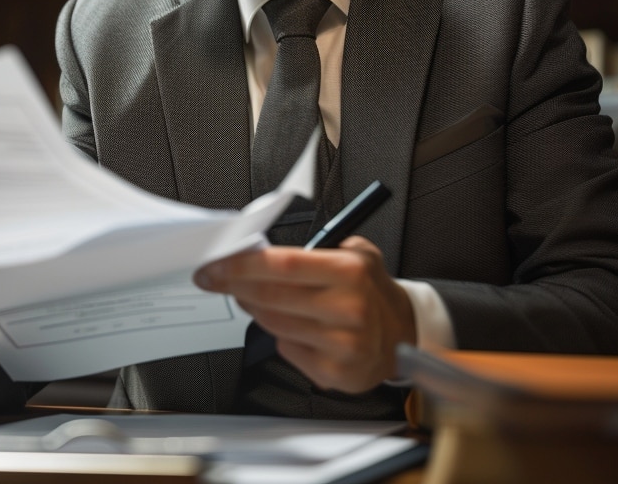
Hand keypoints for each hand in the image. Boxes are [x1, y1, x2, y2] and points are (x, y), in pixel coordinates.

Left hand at [194, 236, 415, 391]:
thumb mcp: (355, 253)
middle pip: (270, 296)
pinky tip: (288, 324)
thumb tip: (258, 244)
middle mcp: (349, 308)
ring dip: (253, 308)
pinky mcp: (335, 372)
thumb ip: (313, 246)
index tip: (215, 265)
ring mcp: (342, 344)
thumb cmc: (369, 290)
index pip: (282, 264)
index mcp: (350, 272)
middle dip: (235, 286)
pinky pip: (286, 348)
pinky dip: (279, 334)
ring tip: (250, 297)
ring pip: (273, 323)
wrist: (402, 334)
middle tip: (217, 279)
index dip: (242, 264)